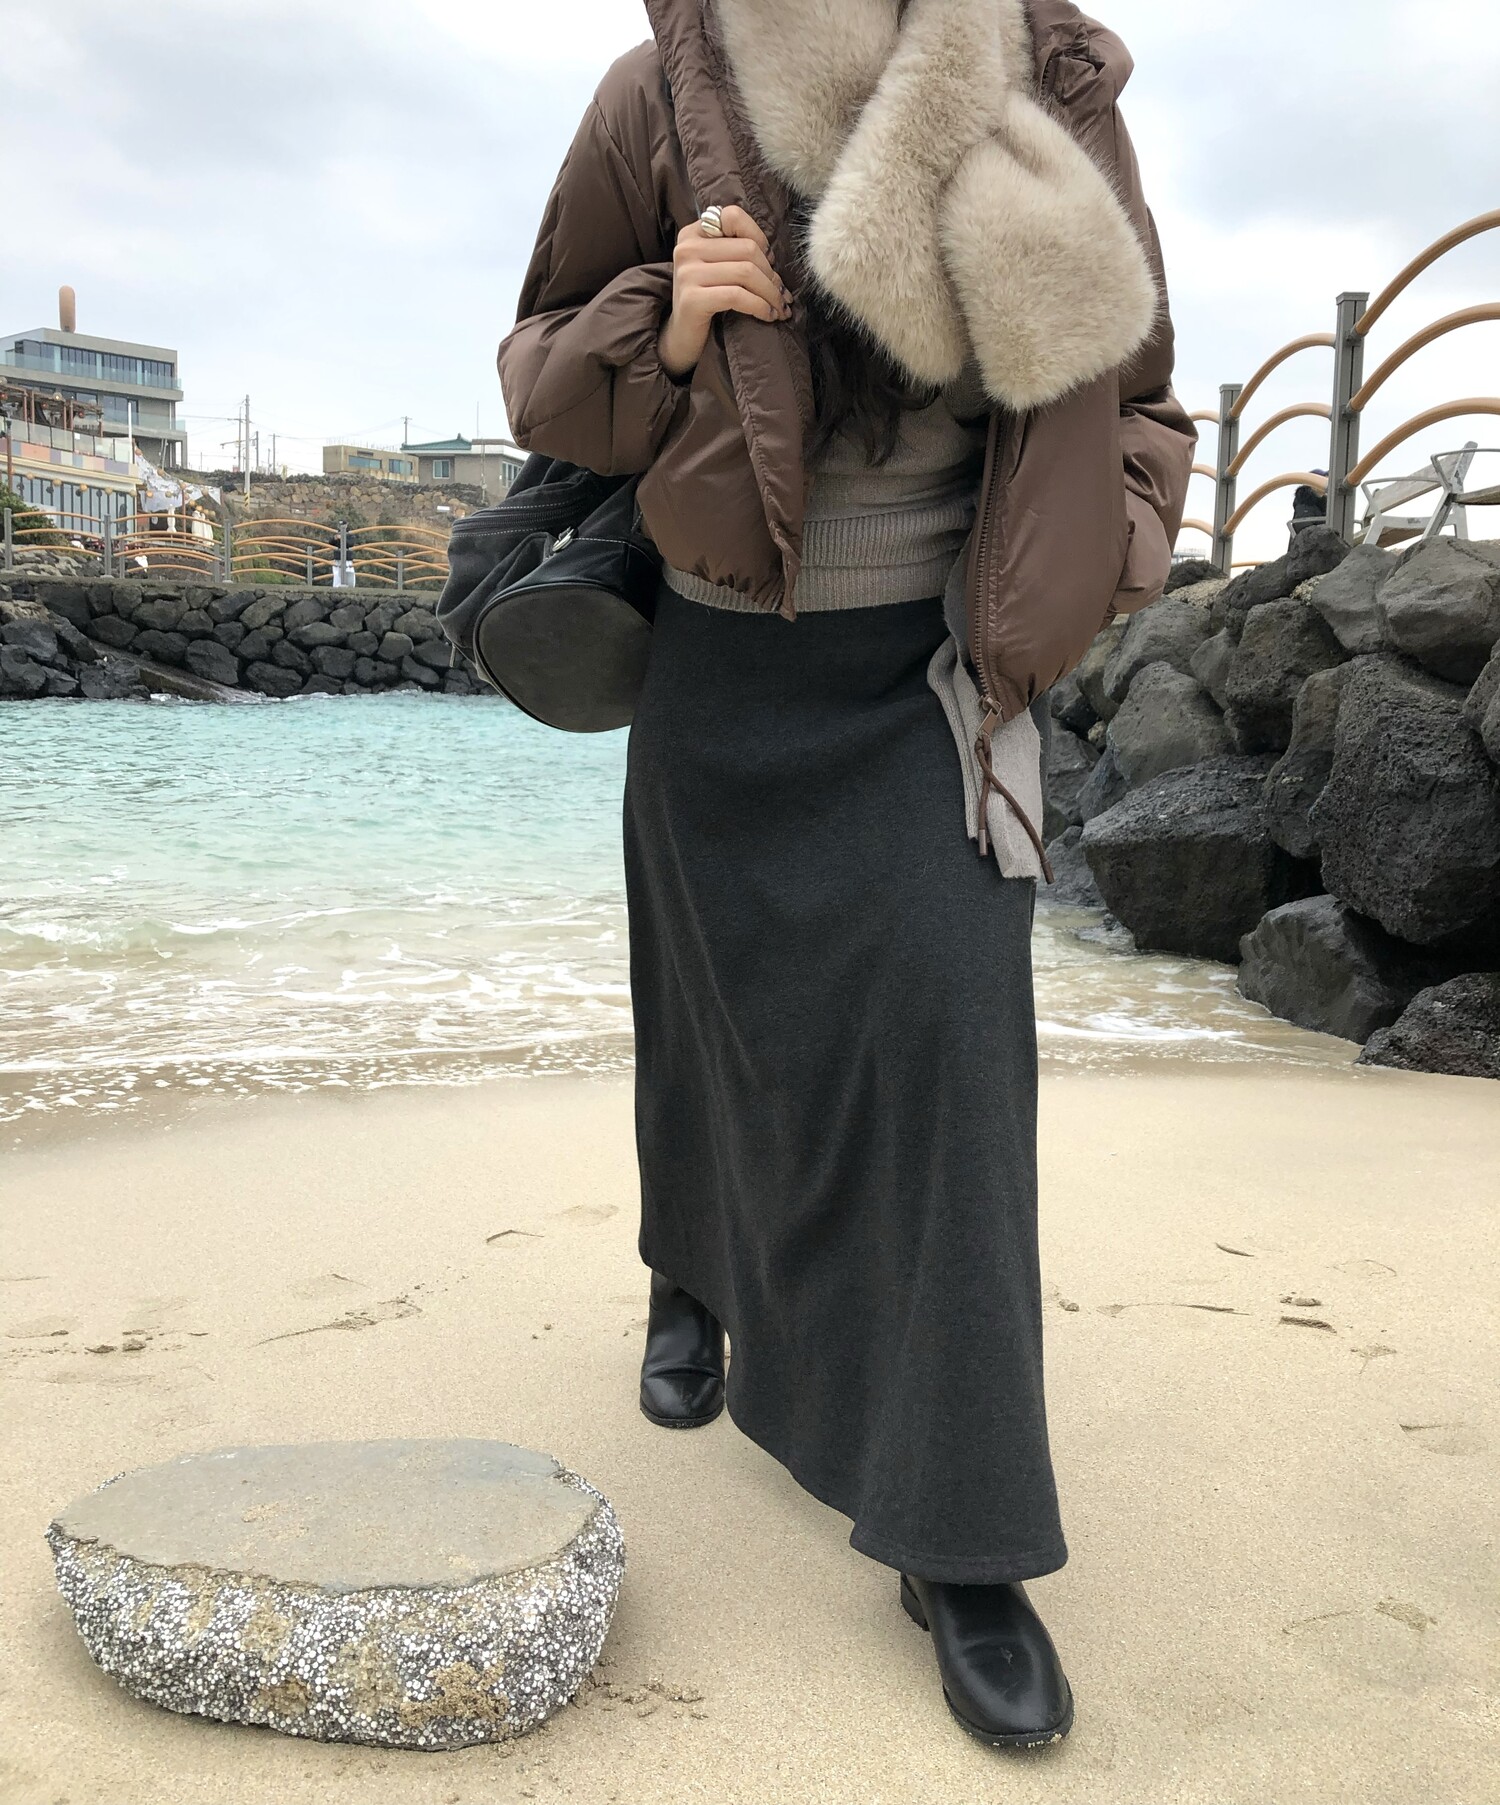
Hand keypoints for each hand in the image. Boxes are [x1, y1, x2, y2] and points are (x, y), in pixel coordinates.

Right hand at [658, 204, 792, 378]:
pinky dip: (760, 306)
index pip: (733, 216)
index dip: (759, 237)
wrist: (682, 337)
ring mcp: (687, 273)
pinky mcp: (692, 299)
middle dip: (772, 274)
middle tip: (782, 294)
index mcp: (693, 233)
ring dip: (771, 293)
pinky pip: (738, 296)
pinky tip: (768, 316)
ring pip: (746, 272)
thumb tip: (773, 255)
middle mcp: (687, 248)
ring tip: (780, 307)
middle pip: (747, 249)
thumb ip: (735, 250)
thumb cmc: (707, 301)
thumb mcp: (717, 268)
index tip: (770, 261)